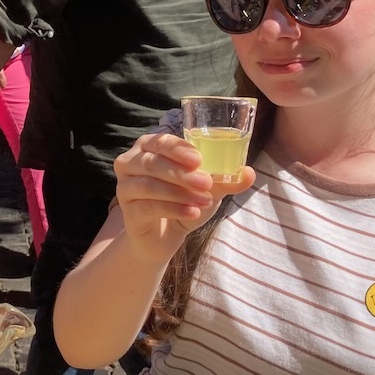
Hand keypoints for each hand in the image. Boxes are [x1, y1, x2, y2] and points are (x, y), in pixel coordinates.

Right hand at [113, 132, 254, 249]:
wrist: (165, 234)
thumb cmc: (184, 200)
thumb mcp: (207, 189)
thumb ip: (225, 180)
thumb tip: (249, 173)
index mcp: (148, 146)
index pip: (160, 141)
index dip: (178, 149)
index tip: (199, 160)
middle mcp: (130, 162)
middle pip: (152, 163)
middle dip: (181, 173)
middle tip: (206, 183)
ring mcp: (125, 187)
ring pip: (149, 185)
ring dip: (179, 193)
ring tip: (205, 202)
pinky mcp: (127, 210)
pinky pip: (148, 207)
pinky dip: (172, 209)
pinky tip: (192, 212)